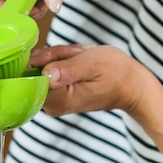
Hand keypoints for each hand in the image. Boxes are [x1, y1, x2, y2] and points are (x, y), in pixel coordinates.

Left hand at [29, 44, 145, 116]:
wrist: (130, 86)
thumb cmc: (116, 74)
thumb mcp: (92, 64)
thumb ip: (67, 70)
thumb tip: (46, 74)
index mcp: (59, 100)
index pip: (32, 76)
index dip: (44, 60)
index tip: (65, 57)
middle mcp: (52, 105)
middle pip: (35, 71)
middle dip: (55, 56)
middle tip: (78, 57)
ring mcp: (52, 100)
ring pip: (42, 67)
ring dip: (61, 56)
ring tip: (81, 60)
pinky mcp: (55, 94)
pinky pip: (49, 70)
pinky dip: (62, 61)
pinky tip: (78, 62)